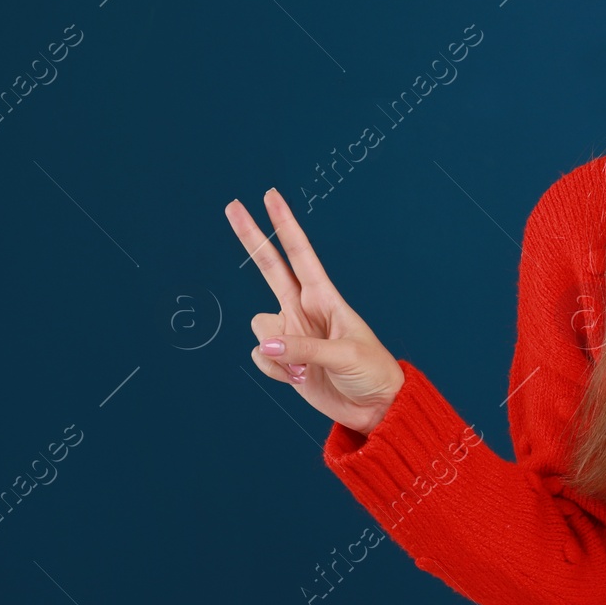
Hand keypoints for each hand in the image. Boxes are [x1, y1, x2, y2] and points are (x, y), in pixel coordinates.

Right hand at [224, 187, 405, 435]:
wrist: (373, 408)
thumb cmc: (372, 372)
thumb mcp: (346, 354)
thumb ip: (304, 347)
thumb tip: (265, 343)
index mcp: (326, 298)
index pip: (300, 254)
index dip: (285, 224)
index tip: (271, 196)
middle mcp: (304, 309)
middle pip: (270, 268)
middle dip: (251, 237)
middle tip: (232, 206)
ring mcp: (291, 333)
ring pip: (259, 327)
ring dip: (277, 349)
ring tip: (309, 367)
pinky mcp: (284, 360)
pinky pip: (261, 357)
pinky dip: (276, 370)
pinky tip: (300, 377)